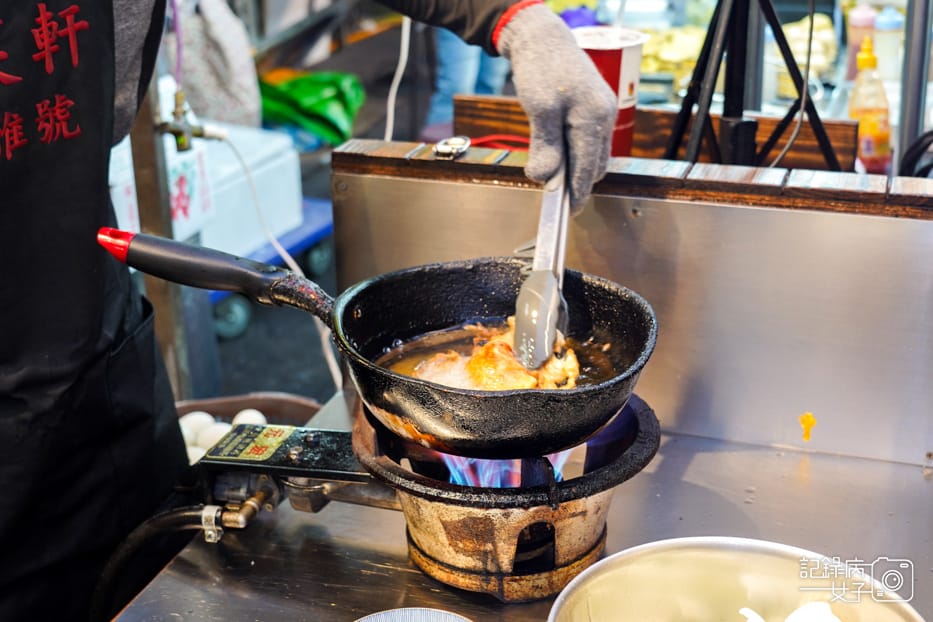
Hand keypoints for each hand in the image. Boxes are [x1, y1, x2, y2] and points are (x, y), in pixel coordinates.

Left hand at [496, 3, 615, 212]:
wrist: (543, 36)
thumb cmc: (541, 67)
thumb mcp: (539, 108)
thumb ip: (544, 145)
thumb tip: (545, 178)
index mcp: (594, 118)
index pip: (588, 169)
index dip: (576, 194)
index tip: (566, 213)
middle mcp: (605, 116)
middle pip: (595, 165)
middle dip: (577, 183)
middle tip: (555, 198)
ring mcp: (603, 112)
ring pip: (593, 154)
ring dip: (576, 168)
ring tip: (553, 178)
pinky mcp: (595, 108)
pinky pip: (589, 141)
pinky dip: (576, 153)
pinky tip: (559, 156)